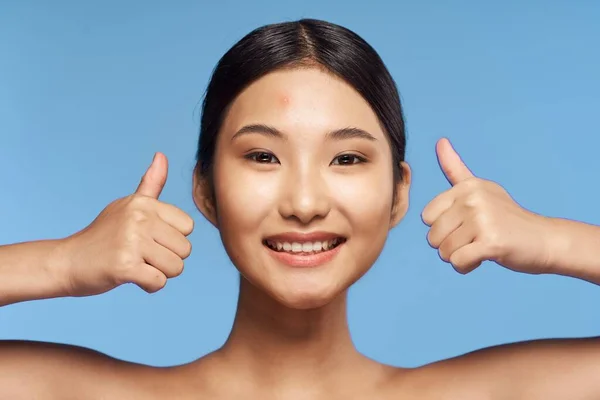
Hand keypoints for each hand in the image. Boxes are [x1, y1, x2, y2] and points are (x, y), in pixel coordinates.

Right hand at [60, 153, 193, 295]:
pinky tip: (131, 277)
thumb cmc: (103, 235)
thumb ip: (150, 184)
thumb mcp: (128, 206)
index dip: (173, 238)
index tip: (150, 239)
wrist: (67, 261)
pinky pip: (159, 282)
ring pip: (176, 268)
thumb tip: (162, 155)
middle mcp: (139, 219)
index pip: (188, 226)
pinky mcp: (125, 267)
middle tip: (141, 255)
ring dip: (159, 273)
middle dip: (168, 259)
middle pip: (185, 250)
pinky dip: (149, 286)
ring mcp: (132, 242)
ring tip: (136, 265)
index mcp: (144, 203)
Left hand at [422, 138, 551, 274]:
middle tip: (474, 239)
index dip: (442, 228)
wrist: (543, 239)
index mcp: (466, 186)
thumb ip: (455, 168)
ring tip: (480, 247)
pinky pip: (458, 262)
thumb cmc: (506, 217)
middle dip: (449, 245)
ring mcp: (482, 220)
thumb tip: (440, 140)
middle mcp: (473, 199)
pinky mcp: (491, 242)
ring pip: (444, 252)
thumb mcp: (480, 188)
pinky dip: (466, 266)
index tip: (464, 225)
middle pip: (433, 237)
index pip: (427, 217)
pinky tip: (484, 258)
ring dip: (459, 257)